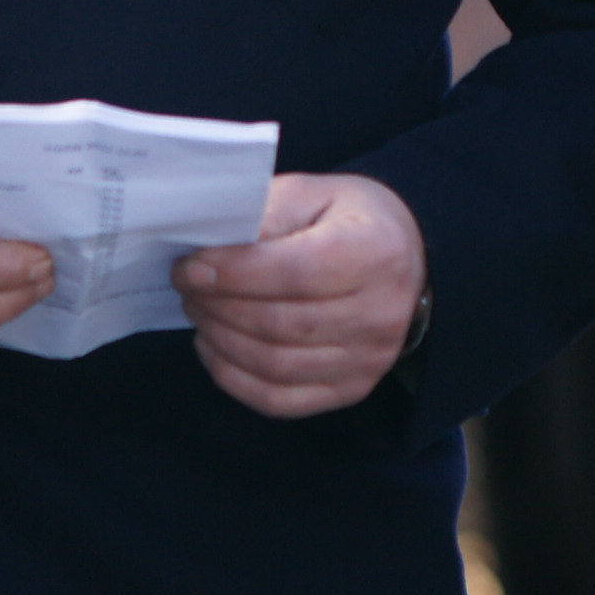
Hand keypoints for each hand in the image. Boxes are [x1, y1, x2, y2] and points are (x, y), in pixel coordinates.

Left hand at [174, 172, 424, 416]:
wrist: (406, 258)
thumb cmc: (347, 220)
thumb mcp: (311, 194)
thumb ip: (264, 216)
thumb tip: (206, 250)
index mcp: (375, 252)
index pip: (294, 272)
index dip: (233, 273)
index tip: (189, 267)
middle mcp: (381, 313)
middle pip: (280, 324)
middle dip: (218, 307)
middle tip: (187, 287)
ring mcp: (369, 360)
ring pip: (275, 365)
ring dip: (221, 340)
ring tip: (198, 312)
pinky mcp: (352, 389)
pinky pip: (280, 400)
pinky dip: (234, 378)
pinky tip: (213, 347)